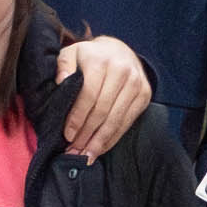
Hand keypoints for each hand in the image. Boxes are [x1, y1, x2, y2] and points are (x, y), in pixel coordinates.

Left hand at [56, 34, 156, 157]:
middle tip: (74, 152)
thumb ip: (63, 65)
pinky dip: (113, 138)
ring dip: (100, 141)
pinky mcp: (145, 94)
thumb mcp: (72, 53)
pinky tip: (100, 148)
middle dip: (87, 134)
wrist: (120, 51)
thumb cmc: (90, 57)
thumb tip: (61, 81)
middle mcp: (122, 71)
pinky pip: (127, 122)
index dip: (77, 118)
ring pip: (116, 119)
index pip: (88, 95)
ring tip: (86, 156)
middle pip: (102, 111)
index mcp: (101, 61)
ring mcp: (136, 83)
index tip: (68, 135)